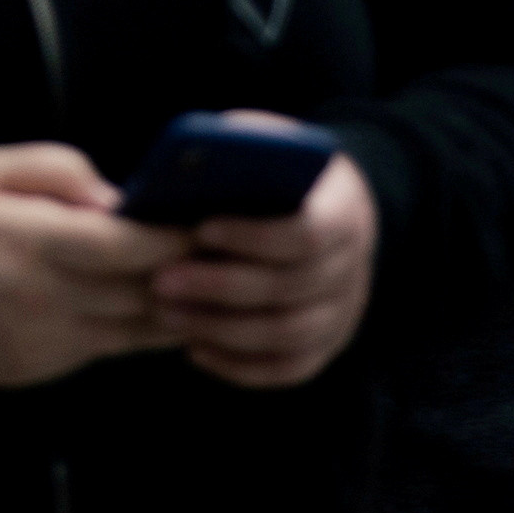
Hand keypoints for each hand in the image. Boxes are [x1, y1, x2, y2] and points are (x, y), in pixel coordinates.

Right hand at [0, 145, 191, 386]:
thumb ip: (54, 169)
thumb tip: (116, 197)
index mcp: (27, 240)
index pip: (125, 245)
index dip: (171, 237)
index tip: (195, 223)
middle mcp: (41, 297)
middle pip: (141, 292)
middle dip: (181, 273)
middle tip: (208, 253)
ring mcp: (41, 341)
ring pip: (133, 331)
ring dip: (166, 308)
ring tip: (184, 282)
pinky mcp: (37, 369)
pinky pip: (102, 350)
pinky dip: (128, 331)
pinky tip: (134, 306)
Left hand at [154, 148, 378, 388]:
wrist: (322, 203)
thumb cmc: (274, 170)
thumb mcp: (260, 145)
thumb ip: (232, 154)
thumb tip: (177, 175)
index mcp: (342, 210)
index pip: (307, 233)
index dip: (252, 236)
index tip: (198, 229)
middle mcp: (353, 266)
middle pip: (291, 288)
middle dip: (220, 287)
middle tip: (160, 281)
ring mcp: (346, 309)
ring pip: (289, 334)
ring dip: (222, 329)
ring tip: (166, 314)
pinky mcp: (328, 342)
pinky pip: (289, 367)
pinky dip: (240, 366)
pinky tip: (193, 349)